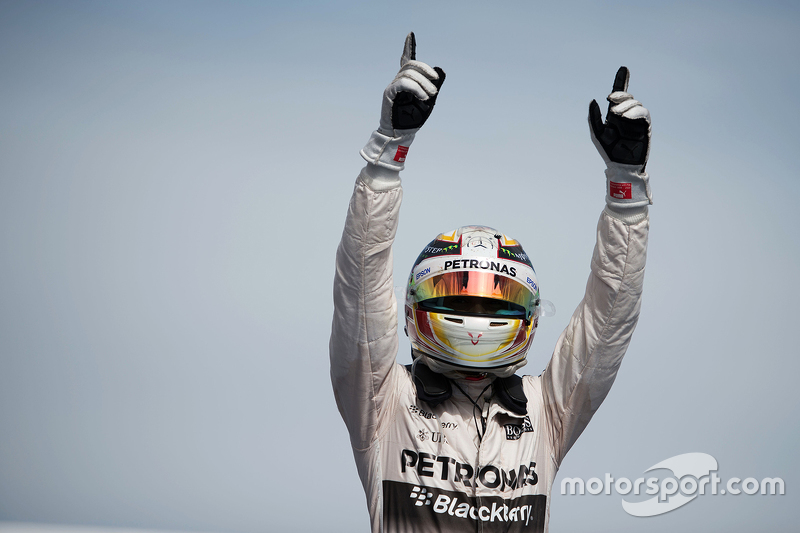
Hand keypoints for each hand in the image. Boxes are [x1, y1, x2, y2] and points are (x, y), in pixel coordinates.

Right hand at [361, 33, 444, 171]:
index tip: (411, 34)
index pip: (406, 60)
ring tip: (431, 96)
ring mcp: (393, 86)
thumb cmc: (412, 119)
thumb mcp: (429, 101)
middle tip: (435, 89)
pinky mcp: (389, 93)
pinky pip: (403, 83)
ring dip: (424, 84)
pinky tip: (423, 97)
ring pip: (409, 73)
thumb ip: (434, 87)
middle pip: (411, 65)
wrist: (401, 134)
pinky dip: (416, 88)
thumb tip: (441, 72)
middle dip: (426, 72)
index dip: (408, 46)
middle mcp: (398, 80)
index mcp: (407, 81)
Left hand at [589, 67, 649, 169]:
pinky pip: (643, 114)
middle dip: (619, 97)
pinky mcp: (645, 126)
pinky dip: (635, 113)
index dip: (621, 80)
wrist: (621, 165)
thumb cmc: (608, 150)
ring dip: (626, 106)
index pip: (619, 94)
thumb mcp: (597, 133)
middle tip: (611, 104)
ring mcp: (636, 120)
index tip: (623, 68)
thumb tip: (593, 100)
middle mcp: (626, 114)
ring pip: (636, 104)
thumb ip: (594, 118)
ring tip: (616, 115)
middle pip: (627, 97)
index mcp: (615, 113)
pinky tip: (626, 117)